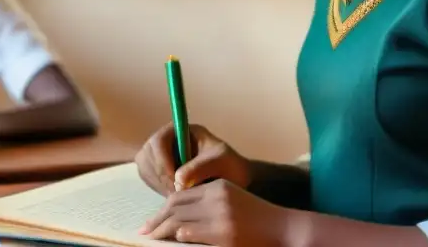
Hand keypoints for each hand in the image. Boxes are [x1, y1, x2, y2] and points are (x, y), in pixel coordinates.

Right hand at [136, 123, 251, 195]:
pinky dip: (158, 188)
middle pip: (146, 154)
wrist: (234, 180)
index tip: (175, 180)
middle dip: (160, 175)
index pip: (158, 140)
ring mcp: (160, 155)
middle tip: (176, 192)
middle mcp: (168, 140)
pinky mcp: (158, 170)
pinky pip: (148, 179)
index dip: (162, 161)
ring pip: (145, 168)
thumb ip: (200, 167)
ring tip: (179, 194)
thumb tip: (178, 179)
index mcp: (181, 129)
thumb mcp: (221, 162)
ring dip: (158, 183)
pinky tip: (175, 195)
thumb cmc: (230, 165)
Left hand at [141, 179, 300, 245]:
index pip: (180, 195)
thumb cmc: (258, 219)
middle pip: (175, 206)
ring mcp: (219, 216)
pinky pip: (191, 234)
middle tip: (143, 231)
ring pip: (179, 220)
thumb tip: (179, 220)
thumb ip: (209, 203)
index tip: (152, 219)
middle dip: (156, 220)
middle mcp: (217, 197)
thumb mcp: (233, 201)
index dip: (162, 208)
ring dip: (161, 231)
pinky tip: (172, 240)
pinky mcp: (223, 235)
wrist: (284, 228)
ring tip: (150, 238)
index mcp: (218, 186)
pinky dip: (178, 237)